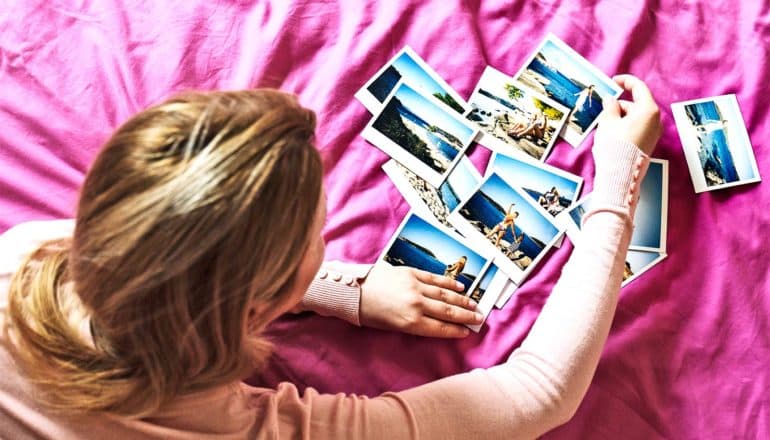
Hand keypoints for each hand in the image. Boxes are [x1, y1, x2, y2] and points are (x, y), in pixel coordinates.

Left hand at [358, 263, 483, 337]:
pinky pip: (435, 279)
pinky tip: (460, 287)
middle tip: (479, 318)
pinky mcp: (411, 273)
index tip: (469, 332)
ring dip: (462, 300)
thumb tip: (436, 324)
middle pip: (448, 312)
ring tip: (475, 305)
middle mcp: (416, 305)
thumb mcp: (392, 328)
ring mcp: (415, 287)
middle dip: (466, 316)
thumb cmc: (369, 314)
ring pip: (445, 295)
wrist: (354, 291)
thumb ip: (415, 326)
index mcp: (410, 323)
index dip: (457, 331)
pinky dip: (449, 284)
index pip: (441, 328)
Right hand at [595, 74, 661, 155]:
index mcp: (648, 110)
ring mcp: (654, 133)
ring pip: (636, 117)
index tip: (613, 82)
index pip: (638, 88)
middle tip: (603, 110)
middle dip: (619, 105)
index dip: (625, 81)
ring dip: (621, 117)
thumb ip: (610, 107)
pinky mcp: (649, 143)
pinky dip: (625, 126)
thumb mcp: (608, 122)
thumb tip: (610, 100)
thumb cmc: (614, 146)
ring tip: (605, 126)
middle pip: (636, 104)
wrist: (620, 175)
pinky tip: (612, 134)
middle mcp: (655, 120)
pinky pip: (637, 128)